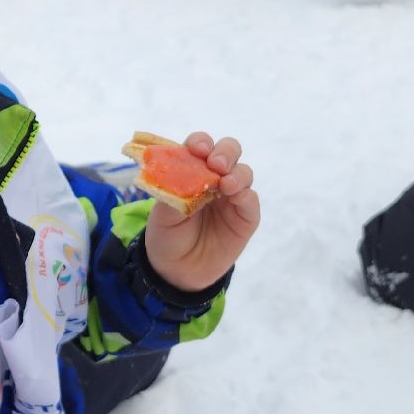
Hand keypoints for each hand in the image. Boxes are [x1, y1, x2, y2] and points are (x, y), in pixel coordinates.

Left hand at [141, 133, 259, 294]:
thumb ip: (174, 191)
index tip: (196, 149)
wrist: (177, 271)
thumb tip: (186, 175)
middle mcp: (215, 178)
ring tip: (226, 184)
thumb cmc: (168, 235)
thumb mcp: (162, 213)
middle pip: (229, 152)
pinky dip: (246, 195)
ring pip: (243, 172)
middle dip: (224, 152)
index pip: (201, 146)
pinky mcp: (245, 217)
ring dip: (236, 173)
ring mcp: (232, 197)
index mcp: (192, 170)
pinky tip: (236, 197)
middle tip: (216, 164)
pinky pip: (251, 200)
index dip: (200, 142)